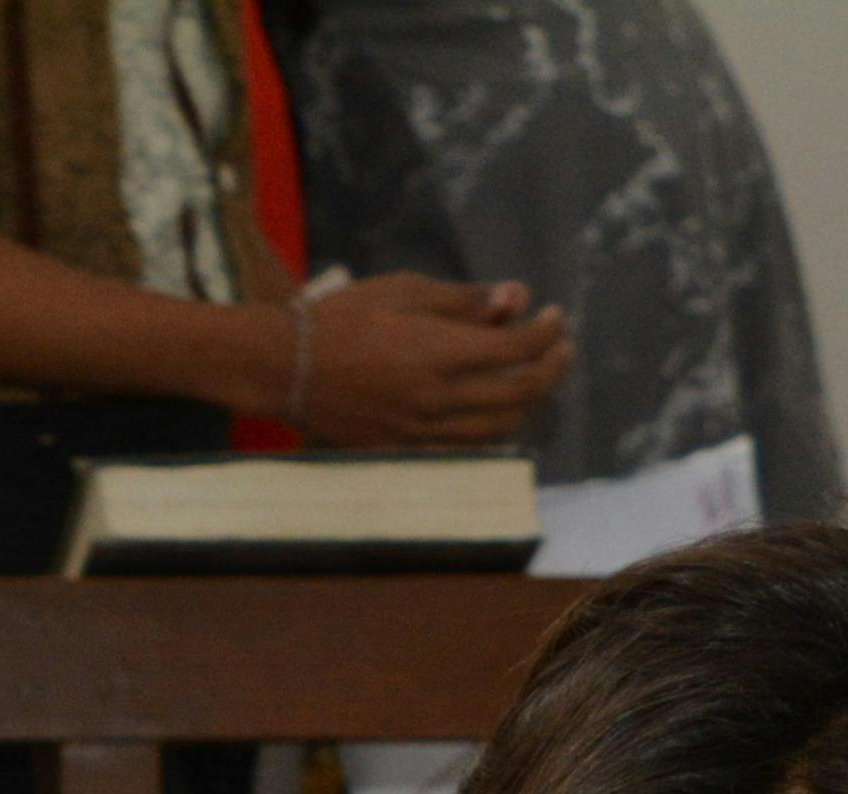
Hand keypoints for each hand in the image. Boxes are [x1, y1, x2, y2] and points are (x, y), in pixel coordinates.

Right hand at [285, 275, 572, 448]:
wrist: (285, 367)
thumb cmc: (341, 318)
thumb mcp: (404, 291)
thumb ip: (464, 299)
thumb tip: (517, 297)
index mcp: (439, 352)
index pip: (518, 349)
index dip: (547, 333)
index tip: (555, 315)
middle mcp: (438, 398)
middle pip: (520, 393)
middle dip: (552, 369)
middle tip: (562, 348)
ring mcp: (422, 430)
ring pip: (499, 426)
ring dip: (529, 402)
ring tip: (536, 377)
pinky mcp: (406, 448)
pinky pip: (467, 446)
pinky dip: (494, 427)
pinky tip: (497, 407)